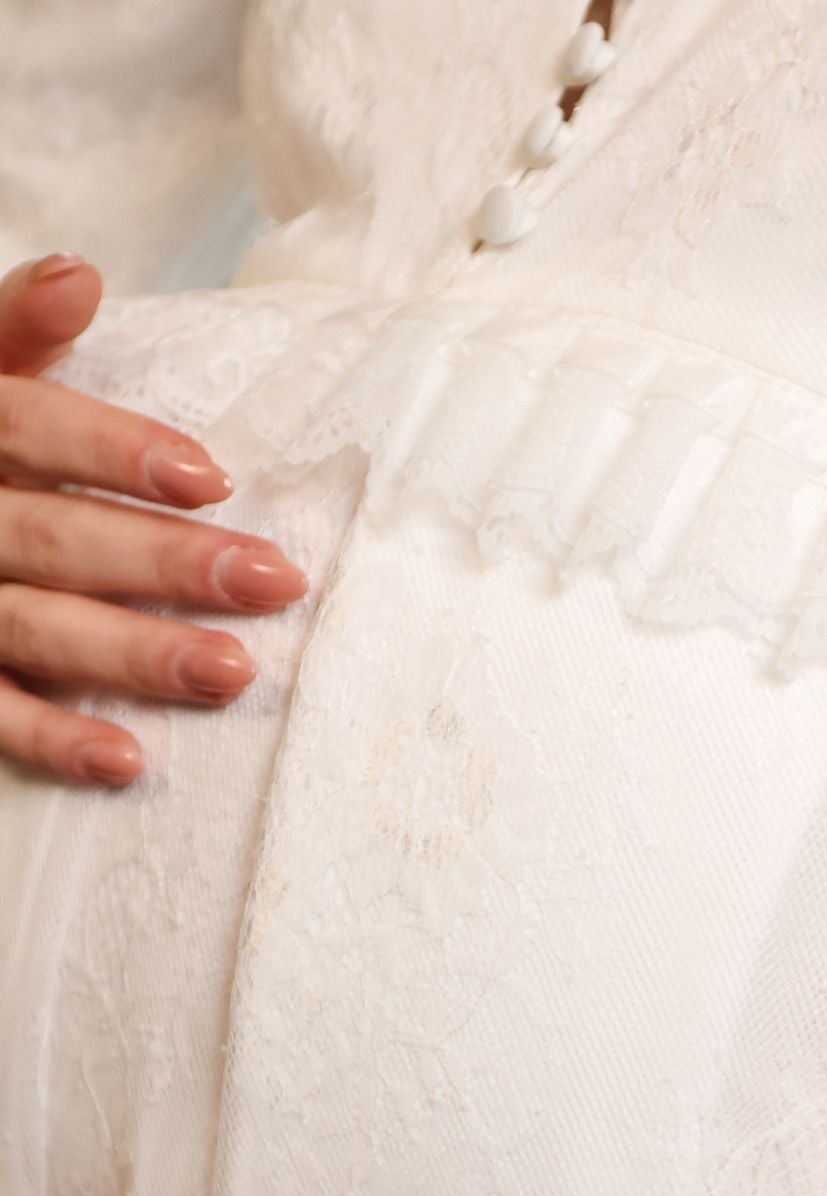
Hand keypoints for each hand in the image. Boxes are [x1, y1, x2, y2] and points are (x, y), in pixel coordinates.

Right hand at [0, 253, 308, 788]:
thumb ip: (11, 331)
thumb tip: (81, 274)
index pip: (29, 425)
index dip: (113, 448)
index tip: (211, 476)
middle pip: (54, 536)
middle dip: (163, 561)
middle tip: (270, 578)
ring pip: (38, 625)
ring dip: (134, 652)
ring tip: (231, 671)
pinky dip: (53, 738)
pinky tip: (126, 761)